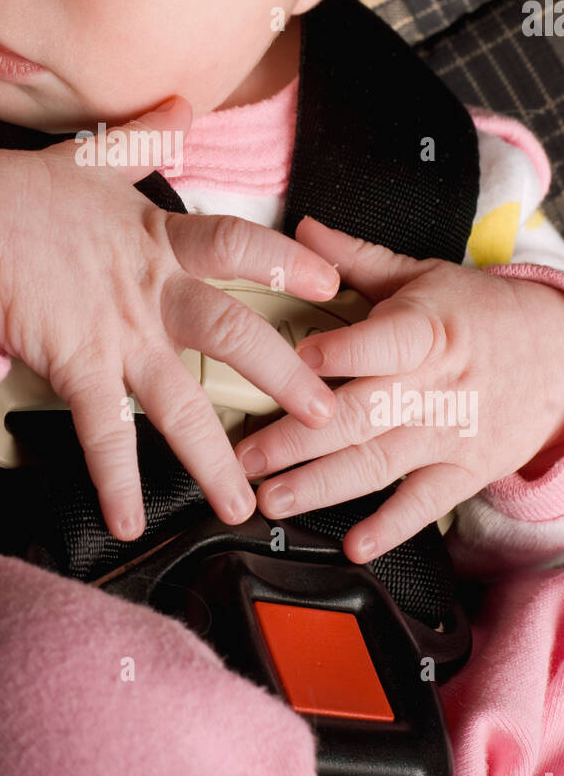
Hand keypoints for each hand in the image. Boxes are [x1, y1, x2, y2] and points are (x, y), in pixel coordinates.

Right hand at [0, 100, 341, 540]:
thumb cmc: (16, 195)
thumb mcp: (88, 159)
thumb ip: (144, 138)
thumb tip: (179, 104)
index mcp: (157, 237)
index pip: (238, 245)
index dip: (288, 260)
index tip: (331, 282)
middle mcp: (148, 289)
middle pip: (231, 332)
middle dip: (284, 377)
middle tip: (326, 416)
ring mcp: (114, 331)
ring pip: (178, 398)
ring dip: (213, 456)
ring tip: (242, 503)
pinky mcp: (73, 364)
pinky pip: (101, 431)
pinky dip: (114, 480)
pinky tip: (127, 521)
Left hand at [236, 216, 563, 562]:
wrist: (560, 354)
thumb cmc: (481, 313)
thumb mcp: (423, 275)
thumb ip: (357, 259)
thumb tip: (302, 230)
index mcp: (422, 331)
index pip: (379, 343)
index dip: (338, 352)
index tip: (292, 362)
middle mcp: (431, 386)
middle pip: (358, 415)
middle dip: (295, 440)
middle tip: (243, 458)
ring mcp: (446, 434)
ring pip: (377, 463)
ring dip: (321, 486)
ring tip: (273, 500)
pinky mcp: (463, 471)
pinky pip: (423, 505)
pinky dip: (390, 527)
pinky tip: (355, 544)